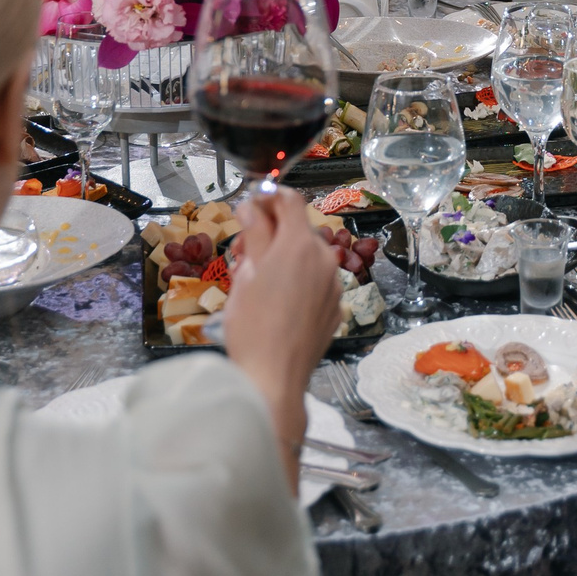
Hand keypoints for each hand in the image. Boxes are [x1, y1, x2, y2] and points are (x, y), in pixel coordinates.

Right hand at [221, 189, 342, 483]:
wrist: (274, 378)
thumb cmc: (253, 327)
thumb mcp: (245, 273)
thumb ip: (254, 233)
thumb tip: (252, 207)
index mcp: (300, 244)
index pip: (289, 199)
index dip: (267, 197)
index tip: (250, 207)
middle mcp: (324, 259)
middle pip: (297, 229)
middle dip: (270, 233)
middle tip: (242, 252)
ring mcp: (333, 285)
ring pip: (306, 257)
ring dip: (283, 258)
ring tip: (255, 281)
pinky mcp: (334, 309)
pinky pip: (315, 283)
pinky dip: (296, 282)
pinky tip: (275, 302)